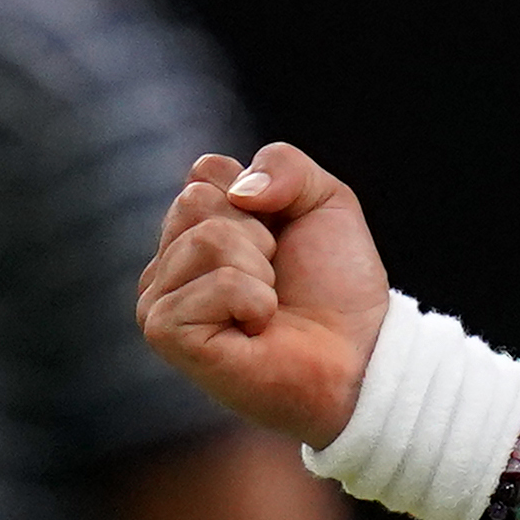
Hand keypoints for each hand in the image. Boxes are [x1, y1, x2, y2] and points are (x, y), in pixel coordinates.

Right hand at [135, 145, 392, 449]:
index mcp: (195, 228)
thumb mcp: (326, 202)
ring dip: (261, 271)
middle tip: (278, 279)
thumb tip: (238, 190)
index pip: (205, 172)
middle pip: (197, 200)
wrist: (360, 354)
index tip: (282, 240)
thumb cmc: (338, 286)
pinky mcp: (165, 332)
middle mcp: (167, 262)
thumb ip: (283, 165)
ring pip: (207, 238)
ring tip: (270, 307)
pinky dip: (255, 301)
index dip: (263, 198)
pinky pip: (216, 283)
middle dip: (260, 234)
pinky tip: (257, 330)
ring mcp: (160, 298)